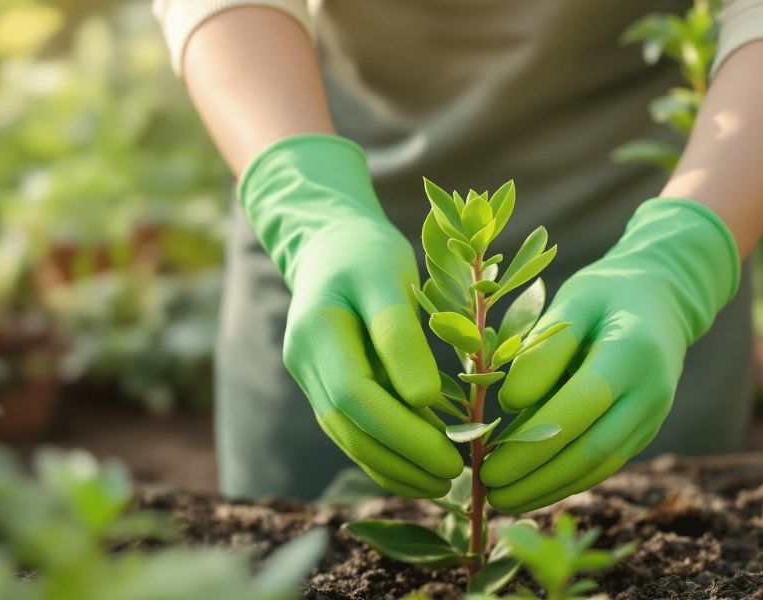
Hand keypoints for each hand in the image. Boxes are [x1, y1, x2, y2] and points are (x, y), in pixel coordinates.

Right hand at [239, 134, 461, 496]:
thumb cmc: (367, 252)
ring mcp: (310, 380)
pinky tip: (420, 468)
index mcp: (317, 330)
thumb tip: (424, 400)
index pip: (356, 395)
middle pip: (350, 427)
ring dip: (395, 467)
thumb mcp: (389, 275)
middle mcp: (305, 362)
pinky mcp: (325, 390)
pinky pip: (353, 433)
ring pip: (349, 439)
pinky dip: (386, 456)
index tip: (453, 448)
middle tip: (457, 474)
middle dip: (404, 458)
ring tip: (445, 482)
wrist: (330, 245)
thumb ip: (401, 334)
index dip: (403, 429)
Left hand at [481, 199, 739, 512]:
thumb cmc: (604, 294)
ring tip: (501, 501)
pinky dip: (565, 483)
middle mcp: (651, 392)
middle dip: (535, 476)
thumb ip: (543, 349)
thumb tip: (509, 404)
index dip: (532, 439)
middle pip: (591, 448)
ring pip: (598, 467)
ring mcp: (652, 418)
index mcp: (633, 351)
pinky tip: (529, 492)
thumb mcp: (572, 303)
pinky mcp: (644, 432)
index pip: (581, 405)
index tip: (486, 458)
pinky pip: (603, 466)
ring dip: (548, 490)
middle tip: (486, 491)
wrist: (660, 299)